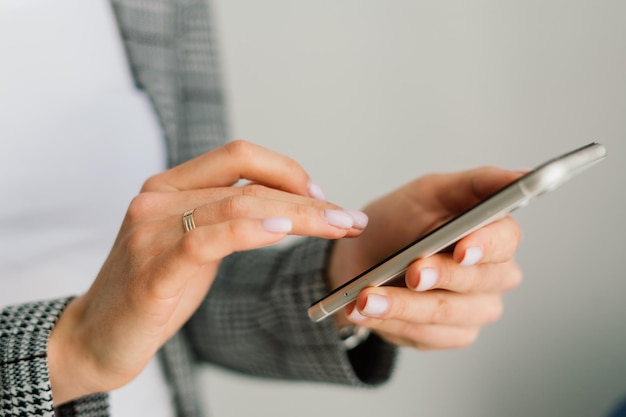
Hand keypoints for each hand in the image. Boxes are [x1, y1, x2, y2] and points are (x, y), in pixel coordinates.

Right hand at [48, 140, 366, 403]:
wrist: (96, 338)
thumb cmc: (153, 290)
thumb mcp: (194, 245)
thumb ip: (227, 217)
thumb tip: (283, 206)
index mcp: (169, 186)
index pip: (239, 155)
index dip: (287, 170)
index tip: (322, 197)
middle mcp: (158, 199)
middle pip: (248, 182)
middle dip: (309, 199)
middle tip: (349, 218)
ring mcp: (151, 232)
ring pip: (238, 205)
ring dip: (298, 216)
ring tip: (337, 227)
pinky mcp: (152, 272)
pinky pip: (207, 240)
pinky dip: (249, 231)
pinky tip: (282, 233)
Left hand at [328, 167, 522, 349]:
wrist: (363, 257)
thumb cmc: (400, 220)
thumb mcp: (431, 192)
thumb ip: (477, 183)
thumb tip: (521, 176)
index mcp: (492, 234)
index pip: (505, 240)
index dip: (485, 245)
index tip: (461, 249)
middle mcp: (492, 275)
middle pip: (480, 281)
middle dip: (441, 277)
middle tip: (412, 272)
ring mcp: (473, 309)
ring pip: (447, 313)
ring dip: (403, 305)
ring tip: (366, 298)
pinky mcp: (448, 335)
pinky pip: (426, 335)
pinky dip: (392, 322)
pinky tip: (365, 311)